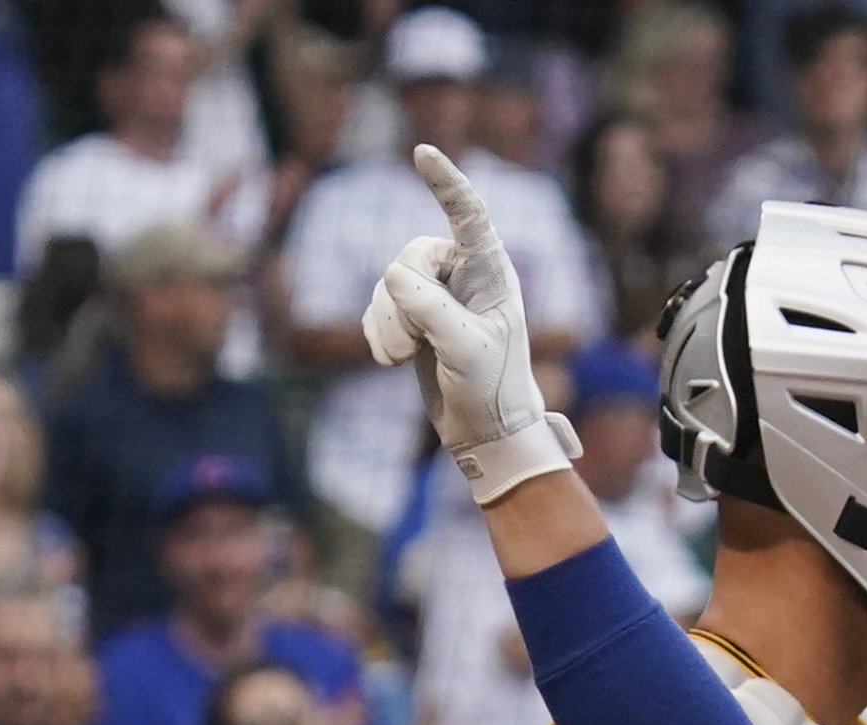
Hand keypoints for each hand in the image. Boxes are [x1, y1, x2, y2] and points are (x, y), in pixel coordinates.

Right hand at [363, 146, 580, 501]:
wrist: (485, 428)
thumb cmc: (491, 389)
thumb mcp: (464, 349)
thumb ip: (430, 309)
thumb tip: (391, 275)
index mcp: (491, 273)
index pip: (469, 216)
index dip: (446, 182)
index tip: (423, 153)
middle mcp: (463, 274)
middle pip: (410, 256)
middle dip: (403, 303)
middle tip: (415, 346)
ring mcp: (435, 293)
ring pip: (387, 284)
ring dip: (388, 324)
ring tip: (408, 357)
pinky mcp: (411, 314)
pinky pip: (375, 305)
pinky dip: (378, 333)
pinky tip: (392, 360)